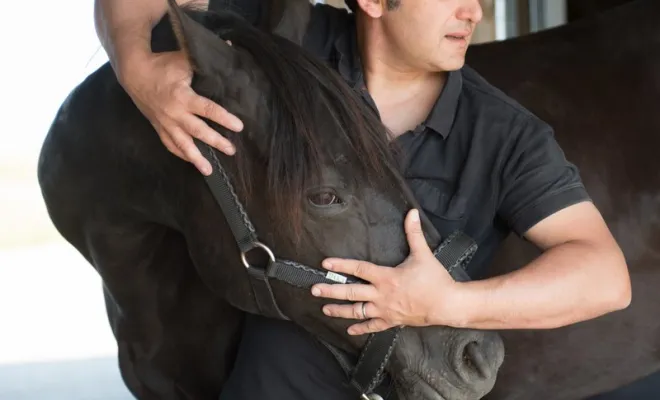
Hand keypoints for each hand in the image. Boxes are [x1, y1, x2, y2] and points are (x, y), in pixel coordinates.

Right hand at [118, 50, 242, 174]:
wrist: (134, 73)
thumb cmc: (162, 65)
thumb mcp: (183, 59)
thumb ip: (204, 59)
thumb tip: (231, 46)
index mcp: (183, 97)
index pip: (208, 110)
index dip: (224, 118)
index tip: (239, 126)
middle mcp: (174, 114)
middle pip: (198, 132)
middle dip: (216, 142)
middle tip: (231, 150)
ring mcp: (165, 123)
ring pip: (182, 144)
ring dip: (196, 158)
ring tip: (209, 171)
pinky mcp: (158, 127)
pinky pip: (170, 145)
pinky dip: (181, 154)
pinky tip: (192, 162)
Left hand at [311, 209, 465, 334]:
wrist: (447, 305)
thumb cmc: (435, 280)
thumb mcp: (423, 254)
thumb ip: (414, 233)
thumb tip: (411, 213)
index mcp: (386, 277)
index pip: (359, 269)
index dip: (341, 266)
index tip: (325, 264)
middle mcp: (381, 295)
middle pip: (351, 292)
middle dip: (331, 291)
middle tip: (314, 289)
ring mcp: (385, 310)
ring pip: (357, 311)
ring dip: (340, 310)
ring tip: (325, 309)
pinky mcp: (392, 321)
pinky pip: (373, 326)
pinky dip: (360, 328)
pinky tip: (350, 329)